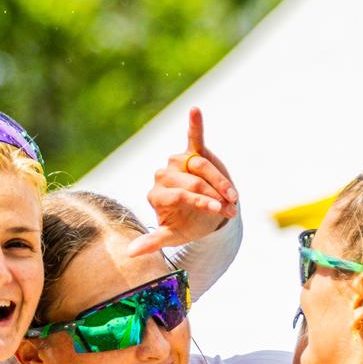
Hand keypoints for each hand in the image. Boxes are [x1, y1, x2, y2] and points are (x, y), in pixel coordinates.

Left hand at [130, 106, 238, 256]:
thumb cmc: (188, 226)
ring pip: (201, 165)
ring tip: (233, 197)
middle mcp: (164, 175)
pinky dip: (195, 123)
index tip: (219, 212)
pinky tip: (195, 110)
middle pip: (194, 181)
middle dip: (215, 196)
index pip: (181, 194)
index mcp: (157, 194)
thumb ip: (152, 241)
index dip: (202, 202)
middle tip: (229, 210)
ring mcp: (178, 163)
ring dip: (220, 181)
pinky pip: (194, 137)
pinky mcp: (193, 152)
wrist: (206, 216)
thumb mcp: (171, 236)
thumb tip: (129, 253)